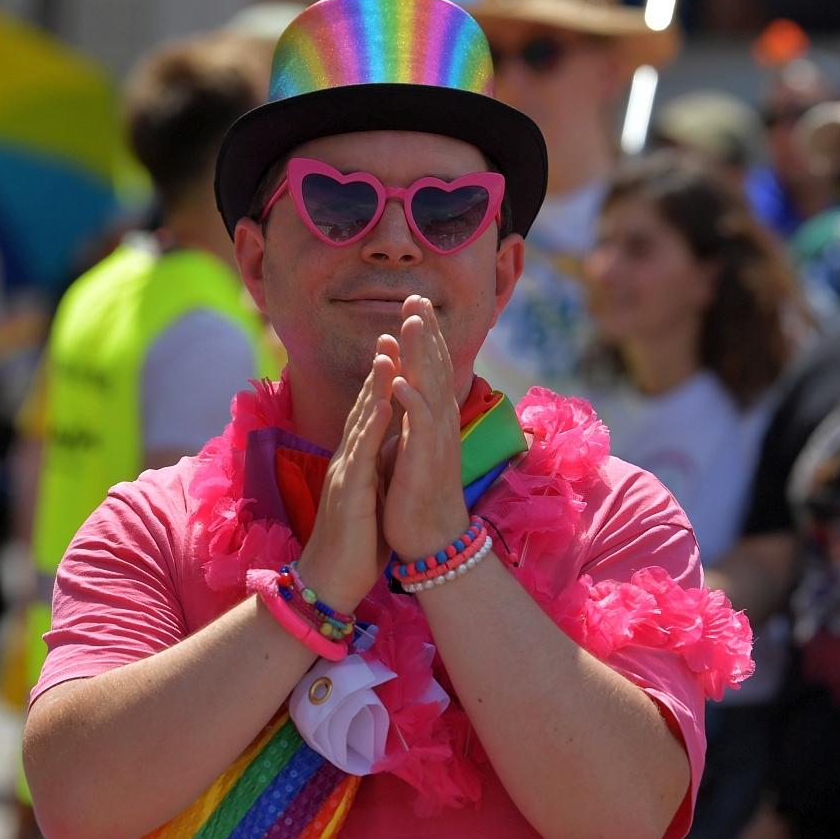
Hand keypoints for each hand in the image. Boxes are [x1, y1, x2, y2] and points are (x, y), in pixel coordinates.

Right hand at [295, 344, 396, 609]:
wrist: (331, 582)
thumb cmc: (355, 543)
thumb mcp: (371, 495)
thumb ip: (377, 467)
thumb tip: (390, 447)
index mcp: (357, 461)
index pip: (371, 411)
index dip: (384, 378)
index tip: (398, 346)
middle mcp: (348, 460)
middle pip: (363, 406)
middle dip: (379, 369)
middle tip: (392, 331)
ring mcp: (345, 474)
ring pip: (360, 423)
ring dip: (373, 387)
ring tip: (387, 354)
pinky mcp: (347, 495)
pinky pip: (361, 456)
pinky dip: (370, 427)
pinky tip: (379, 404)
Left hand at [381, 296, 468, 560]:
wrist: (431, 541)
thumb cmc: (418, 496)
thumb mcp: (413, 447)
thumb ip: (412, 418)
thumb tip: (406, 390)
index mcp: (433, 420)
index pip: (430, 369)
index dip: (424, 337)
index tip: (414, 305)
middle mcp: (439, 425)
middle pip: (434, 369)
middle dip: (425, 333)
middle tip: (416, 297)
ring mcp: (435, 442)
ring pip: (430, 389)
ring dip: (420, 355)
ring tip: (410, 324)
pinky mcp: (426, 462)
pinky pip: (420, 427)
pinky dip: (411, 402)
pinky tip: (400, 380)